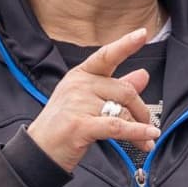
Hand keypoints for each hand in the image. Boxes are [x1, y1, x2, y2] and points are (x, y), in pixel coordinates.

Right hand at [27, 28, 161, 171]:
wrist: (38, 152)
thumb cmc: (63, 125)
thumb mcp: (88, 101)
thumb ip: (117, 88)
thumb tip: (143, 74)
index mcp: (80, 75)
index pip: (106, 56)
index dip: (126, 44)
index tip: (142, 34)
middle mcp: (79, 85)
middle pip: (125, 91)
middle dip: (142, 110)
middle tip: (149, 124)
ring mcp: (78, 104)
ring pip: (123, 111)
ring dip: (140, 127)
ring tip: (147, 140)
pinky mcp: (80, 125)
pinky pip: (117, 126)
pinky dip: (137, 132)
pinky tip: (149, 136)